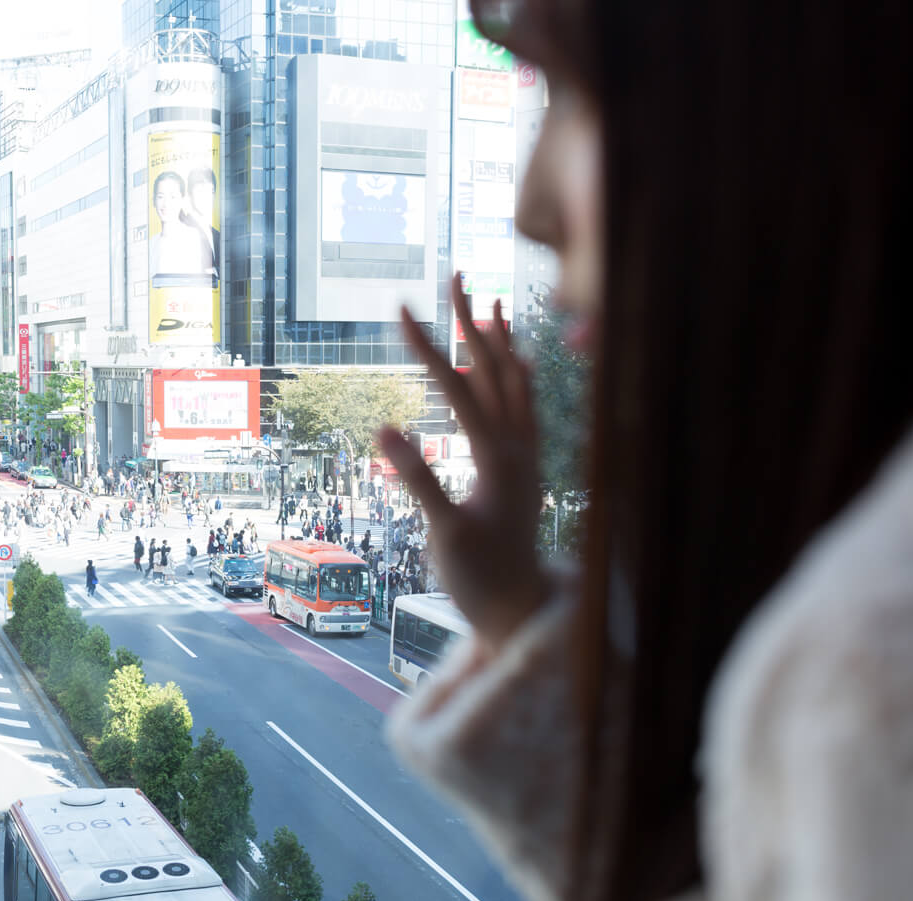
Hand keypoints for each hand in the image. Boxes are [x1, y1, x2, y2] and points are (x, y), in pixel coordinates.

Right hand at [378, 273, 549, 651]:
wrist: (521, 611)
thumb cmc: (478, 578)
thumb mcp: (443, 534)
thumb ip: (418, 480)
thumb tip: (385, 428)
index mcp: (497, 458)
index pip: (460, 386)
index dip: (429, 345)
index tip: (400, 308)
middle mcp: (519, 448)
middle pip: (498, 369)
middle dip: (473, 321)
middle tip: (455, 277)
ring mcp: (527, 457)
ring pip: (519, 384)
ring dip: (502, 340)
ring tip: (490, 303)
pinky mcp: (526, 470)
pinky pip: (526, 408)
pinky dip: (517, 376)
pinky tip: (513, 365)